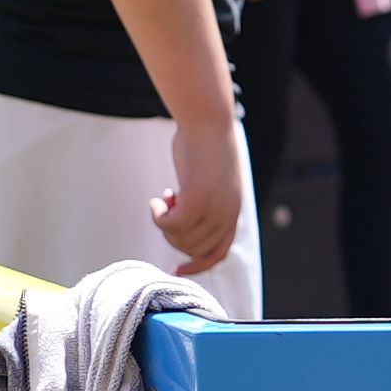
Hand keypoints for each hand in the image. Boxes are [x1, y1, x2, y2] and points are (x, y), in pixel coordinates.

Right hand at [151, 111, 246, 276]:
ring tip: (165, 198)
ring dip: (165, 223)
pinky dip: (159, 215)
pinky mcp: (197, 197)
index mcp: (233, 211)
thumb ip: (206, 206)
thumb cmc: (206, 148)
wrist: (209, 121)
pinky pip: (170, 224)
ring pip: (179, 238)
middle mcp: (227, 213)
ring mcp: (214, 206)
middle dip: (173, 236)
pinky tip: (158, 199)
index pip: (218, 253)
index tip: (177, 270)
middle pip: (192, 249)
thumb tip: (183, 227)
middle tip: (168, 209)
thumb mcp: (212, 183)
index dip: (197, 266)